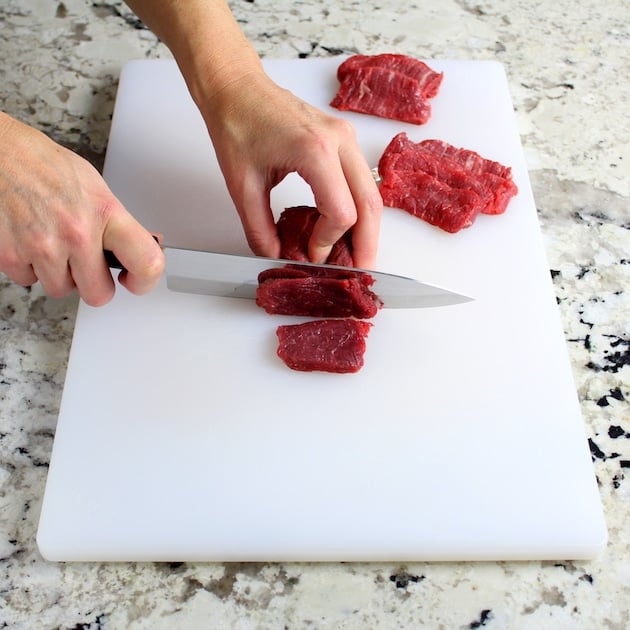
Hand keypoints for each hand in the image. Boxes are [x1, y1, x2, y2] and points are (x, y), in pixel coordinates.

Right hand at [0, 113, 163, 305]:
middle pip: (98, 295)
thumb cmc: (49, 168)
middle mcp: (77, 232)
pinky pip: (29, 281)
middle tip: (89, 268)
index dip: (145, 282)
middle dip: (94, 285)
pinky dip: (31, 267)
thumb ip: (119, 225)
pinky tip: (32, 242)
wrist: (2, 154)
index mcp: (106, 213)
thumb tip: (143, 248)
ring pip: (62, 290)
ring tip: (56, 245)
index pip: (146, 263)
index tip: (134, 281)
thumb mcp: (97, 190)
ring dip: (60, 275)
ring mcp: (43, 246)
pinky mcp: (11, 255)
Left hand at [201, 72, 382, 267]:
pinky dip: (359, 208)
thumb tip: (277, 256)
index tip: (311, 255)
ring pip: (373, 193)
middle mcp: (339, 141)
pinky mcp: (344, 140)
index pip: (341, 212)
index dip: (328, 242)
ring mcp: (346, 137)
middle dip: (366, 243)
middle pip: (370, 205)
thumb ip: (259, 229)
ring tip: (357, 255)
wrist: (238, 88)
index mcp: (314, 150)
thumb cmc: (237, 124)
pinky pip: (362, 181)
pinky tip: (346, 228)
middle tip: (360, 271)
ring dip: (367, 228)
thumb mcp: (241, 186)